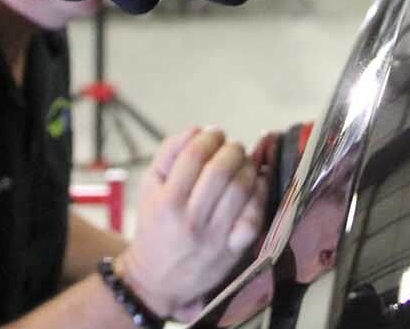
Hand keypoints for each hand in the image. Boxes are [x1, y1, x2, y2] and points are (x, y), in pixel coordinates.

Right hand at [121, 127, 269, 320]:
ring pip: (241, 189)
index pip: (194, 156)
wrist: (157, 280)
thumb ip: (168, 155)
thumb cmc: (155, 225)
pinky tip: (256, 183)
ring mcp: (215, 238)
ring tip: (243, 162)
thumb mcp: (149, 188)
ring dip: (248, 166)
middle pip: (221, 170)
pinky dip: (260, 193)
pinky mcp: (233, 252)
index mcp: (166, 202)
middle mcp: (191, 221)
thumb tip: (197, 130)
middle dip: (232, 148)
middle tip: (231, 146)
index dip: (209, 137)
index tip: (213, 133)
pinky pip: (254, 216)